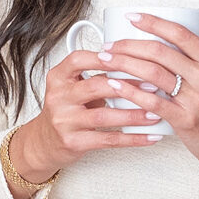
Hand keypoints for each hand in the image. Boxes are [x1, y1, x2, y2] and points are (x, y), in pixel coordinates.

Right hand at [5, 45, 164, 193]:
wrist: (44, 142)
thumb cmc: (66, 111)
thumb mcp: (72, 88)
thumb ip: (95, 75)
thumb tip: (137, 65)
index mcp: (58, 77)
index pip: (79, 60)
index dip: (104, 57)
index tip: (130, 56)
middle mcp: (58, 97)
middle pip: (95, 86)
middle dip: (128, 86)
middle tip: (153, 85)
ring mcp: (64, 121)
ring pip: (103, 115)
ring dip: (133, 115)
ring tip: (155, 112)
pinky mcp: (73, 142)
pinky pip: (107, 140)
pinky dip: (132, 138)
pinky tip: (148, 136)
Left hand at [99, 3, 198, 198]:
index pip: (180, 33)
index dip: (153, 23)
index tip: (132, 17)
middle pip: (161, 52)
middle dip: (129, 45)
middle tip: (109, 44)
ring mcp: (196, 99)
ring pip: (153, 74)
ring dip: (124, 64)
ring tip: (105, 60)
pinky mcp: (185, 119)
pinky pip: (152, 101)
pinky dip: (130, 91)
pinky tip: (114, 84)